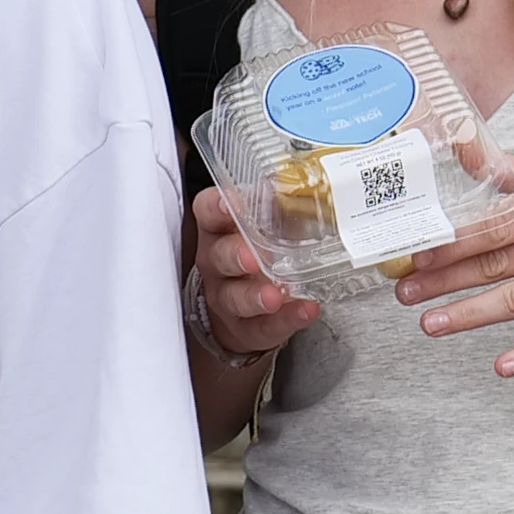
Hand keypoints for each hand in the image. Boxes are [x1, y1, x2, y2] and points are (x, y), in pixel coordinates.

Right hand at [184, 189, 312, 367]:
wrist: (246, 312)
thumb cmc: (256, 256)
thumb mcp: (264, 228)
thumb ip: (277, 209)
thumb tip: (296, 183)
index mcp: (218, 230)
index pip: (208, 211)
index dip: (218, 207)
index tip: (231, 204)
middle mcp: (216, 263)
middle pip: (218, 256)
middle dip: (235, 255)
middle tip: (253, 257)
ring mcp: (226, 299)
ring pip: (234, 297)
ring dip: (254, 296)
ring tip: (275, 295)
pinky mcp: (245, 330)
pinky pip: (263, 327)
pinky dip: (286, 320)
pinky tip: (305, 310)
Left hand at [394, 160, 513, 376]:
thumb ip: (512, 172)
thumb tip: (459, 146)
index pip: (497, 223)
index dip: (453, 241)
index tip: (418, 253)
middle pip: (500, 263)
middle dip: (447, 280)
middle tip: (406, 292)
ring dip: (471, 315)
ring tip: (429, 324)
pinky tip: (502, 366)